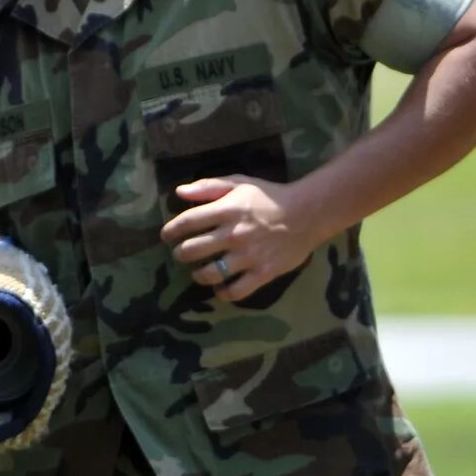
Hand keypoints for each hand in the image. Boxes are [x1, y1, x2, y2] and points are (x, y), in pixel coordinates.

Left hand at [161, 175, 329, 303]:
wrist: (309, 212)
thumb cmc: (269, 197)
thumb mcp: (240, 183)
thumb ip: (208, 187)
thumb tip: (179, 192)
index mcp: (227, 210)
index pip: (187, 223)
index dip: (171, 231)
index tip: (166, 236)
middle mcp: (235, 234)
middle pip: (192, 251)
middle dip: (180, 254)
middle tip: (182, 254)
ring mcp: (249, 256)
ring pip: (209, 274)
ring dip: (198, 275)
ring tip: (198, 272)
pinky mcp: (263, 273)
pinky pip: (236, 291)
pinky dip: (223, 293)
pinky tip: (220, 287)